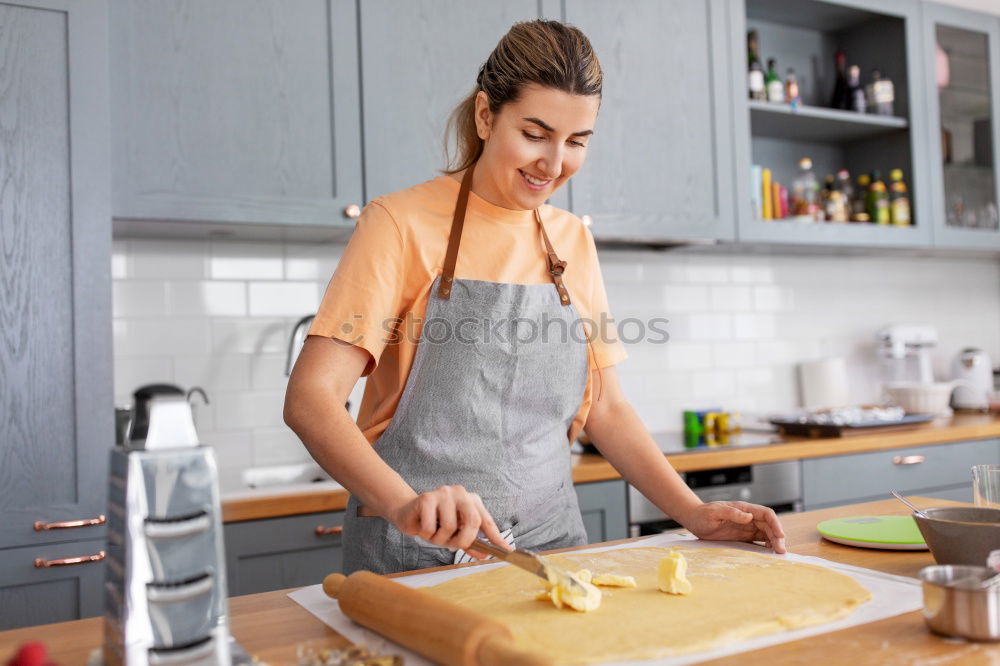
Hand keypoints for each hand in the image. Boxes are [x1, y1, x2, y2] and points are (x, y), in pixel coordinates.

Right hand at [389, 485, 511, 558]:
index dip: (496, 537)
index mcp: (471, 500)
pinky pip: (430, 528)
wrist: (408, 512)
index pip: (486, 520)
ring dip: (440, 539)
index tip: (506, 551)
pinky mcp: (426, 498)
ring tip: (433, 534)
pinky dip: (426, 534)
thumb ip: (470, 543)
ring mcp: (443, 493)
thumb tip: (485, 555)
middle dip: (464, 540)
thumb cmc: (434, 523)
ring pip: (449, 526)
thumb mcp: (454, 535)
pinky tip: (422, 527)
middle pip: (472, 521)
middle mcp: (460, 493)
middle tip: (453, 545)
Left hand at [678, 501, 786, 553]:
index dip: (775, 524)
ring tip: (779, 553)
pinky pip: (758, 541)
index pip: (766, 514)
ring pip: (766, 534)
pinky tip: (769, 553)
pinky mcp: (743, 536)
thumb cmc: (702, 514)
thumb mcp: (715, 512)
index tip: (780, 535)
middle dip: (778, 537)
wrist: (694, 520)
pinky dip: (766, 546)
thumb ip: (732, 513)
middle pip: (769, 526)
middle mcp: (748, 517)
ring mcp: (746, 527)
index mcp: (744, 509)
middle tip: (781, 550)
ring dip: (774, 542)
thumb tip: (749, 517)